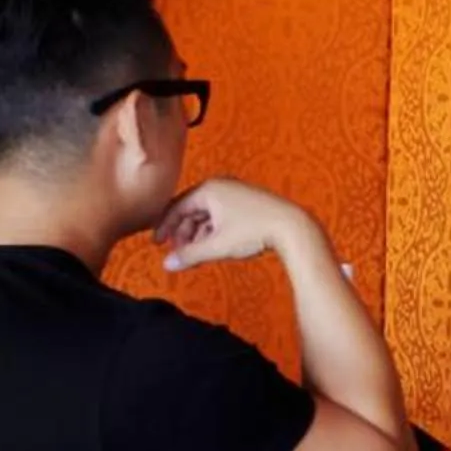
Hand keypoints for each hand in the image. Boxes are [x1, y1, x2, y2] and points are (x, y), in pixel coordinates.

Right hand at [154, 179, 314, 270]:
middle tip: (177, 252)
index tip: (157, 243)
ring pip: (207, 214)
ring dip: (198, 233)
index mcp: (209, 190)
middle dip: (182, 232)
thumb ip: (190, 255)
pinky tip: (213, 246)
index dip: (165, 226)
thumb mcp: (217, 246)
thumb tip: (167, 265)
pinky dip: (213, 230)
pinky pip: (221, 214)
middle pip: (191, 210)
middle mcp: (221, 186)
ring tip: (195, 253)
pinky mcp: (247, 202)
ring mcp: (235, 192)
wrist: (293, 228)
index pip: (177, 207)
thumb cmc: (255, 231)